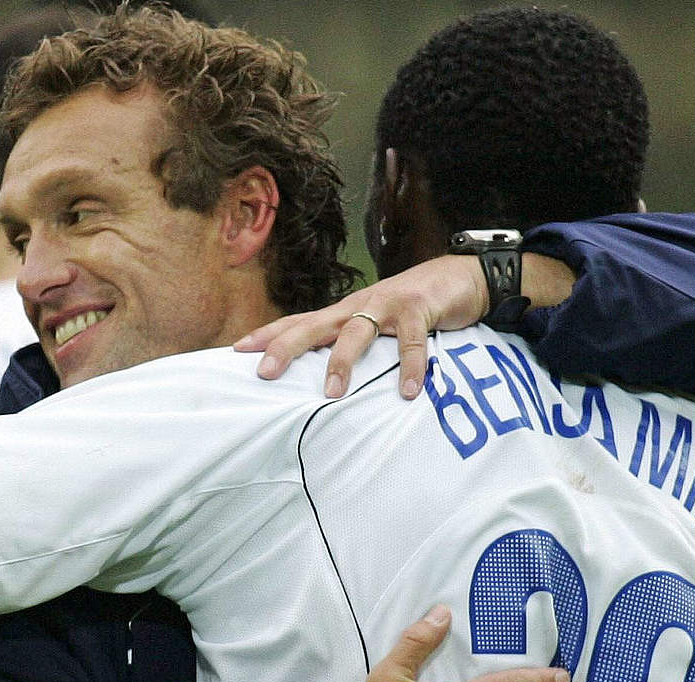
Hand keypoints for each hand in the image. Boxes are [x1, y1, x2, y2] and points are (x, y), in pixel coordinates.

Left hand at [235, 256, 487, 399]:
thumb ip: (352, 343)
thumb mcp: (375, 323)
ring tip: (333, 393)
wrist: (458, 276)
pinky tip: (408, 391)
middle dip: (287, 347)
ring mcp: (387, 305)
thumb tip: (325, 378)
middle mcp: (358, 306)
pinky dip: (410, 367)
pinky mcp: (419, 309)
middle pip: (314, 325)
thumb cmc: (411, 306)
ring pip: (357, 332)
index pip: (298, 321)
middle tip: (266, 373)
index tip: (236, 350)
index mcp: (344, 311)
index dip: (268, 334)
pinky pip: (412, 341)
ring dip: (343, 361)